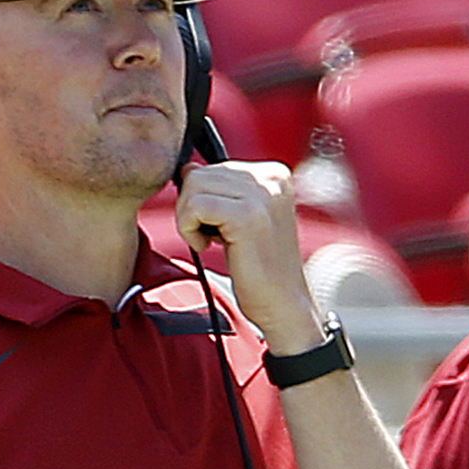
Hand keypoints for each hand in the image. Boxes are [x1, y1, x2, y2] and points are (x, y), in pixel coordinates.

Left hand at [175, 159, 323, 354]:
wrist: (282, 300)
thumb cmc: (256, 264)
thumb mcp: (237, 217)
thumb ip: (218, 190)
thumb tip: (187, 167)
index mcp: (272, 173)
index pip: (209, 168)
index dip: (201, 201)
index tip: (221, 227)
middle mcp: (272, 177)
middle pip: (197, 175)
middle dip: (191, 210)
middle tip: (213, 237)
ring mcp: (264, 194)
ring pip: (192, 188)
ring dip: (189, 221)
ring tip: (214, 241)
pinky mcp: (249, 215)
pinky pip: (195, 207)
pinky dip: (190, 230)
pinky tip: (211, 246)